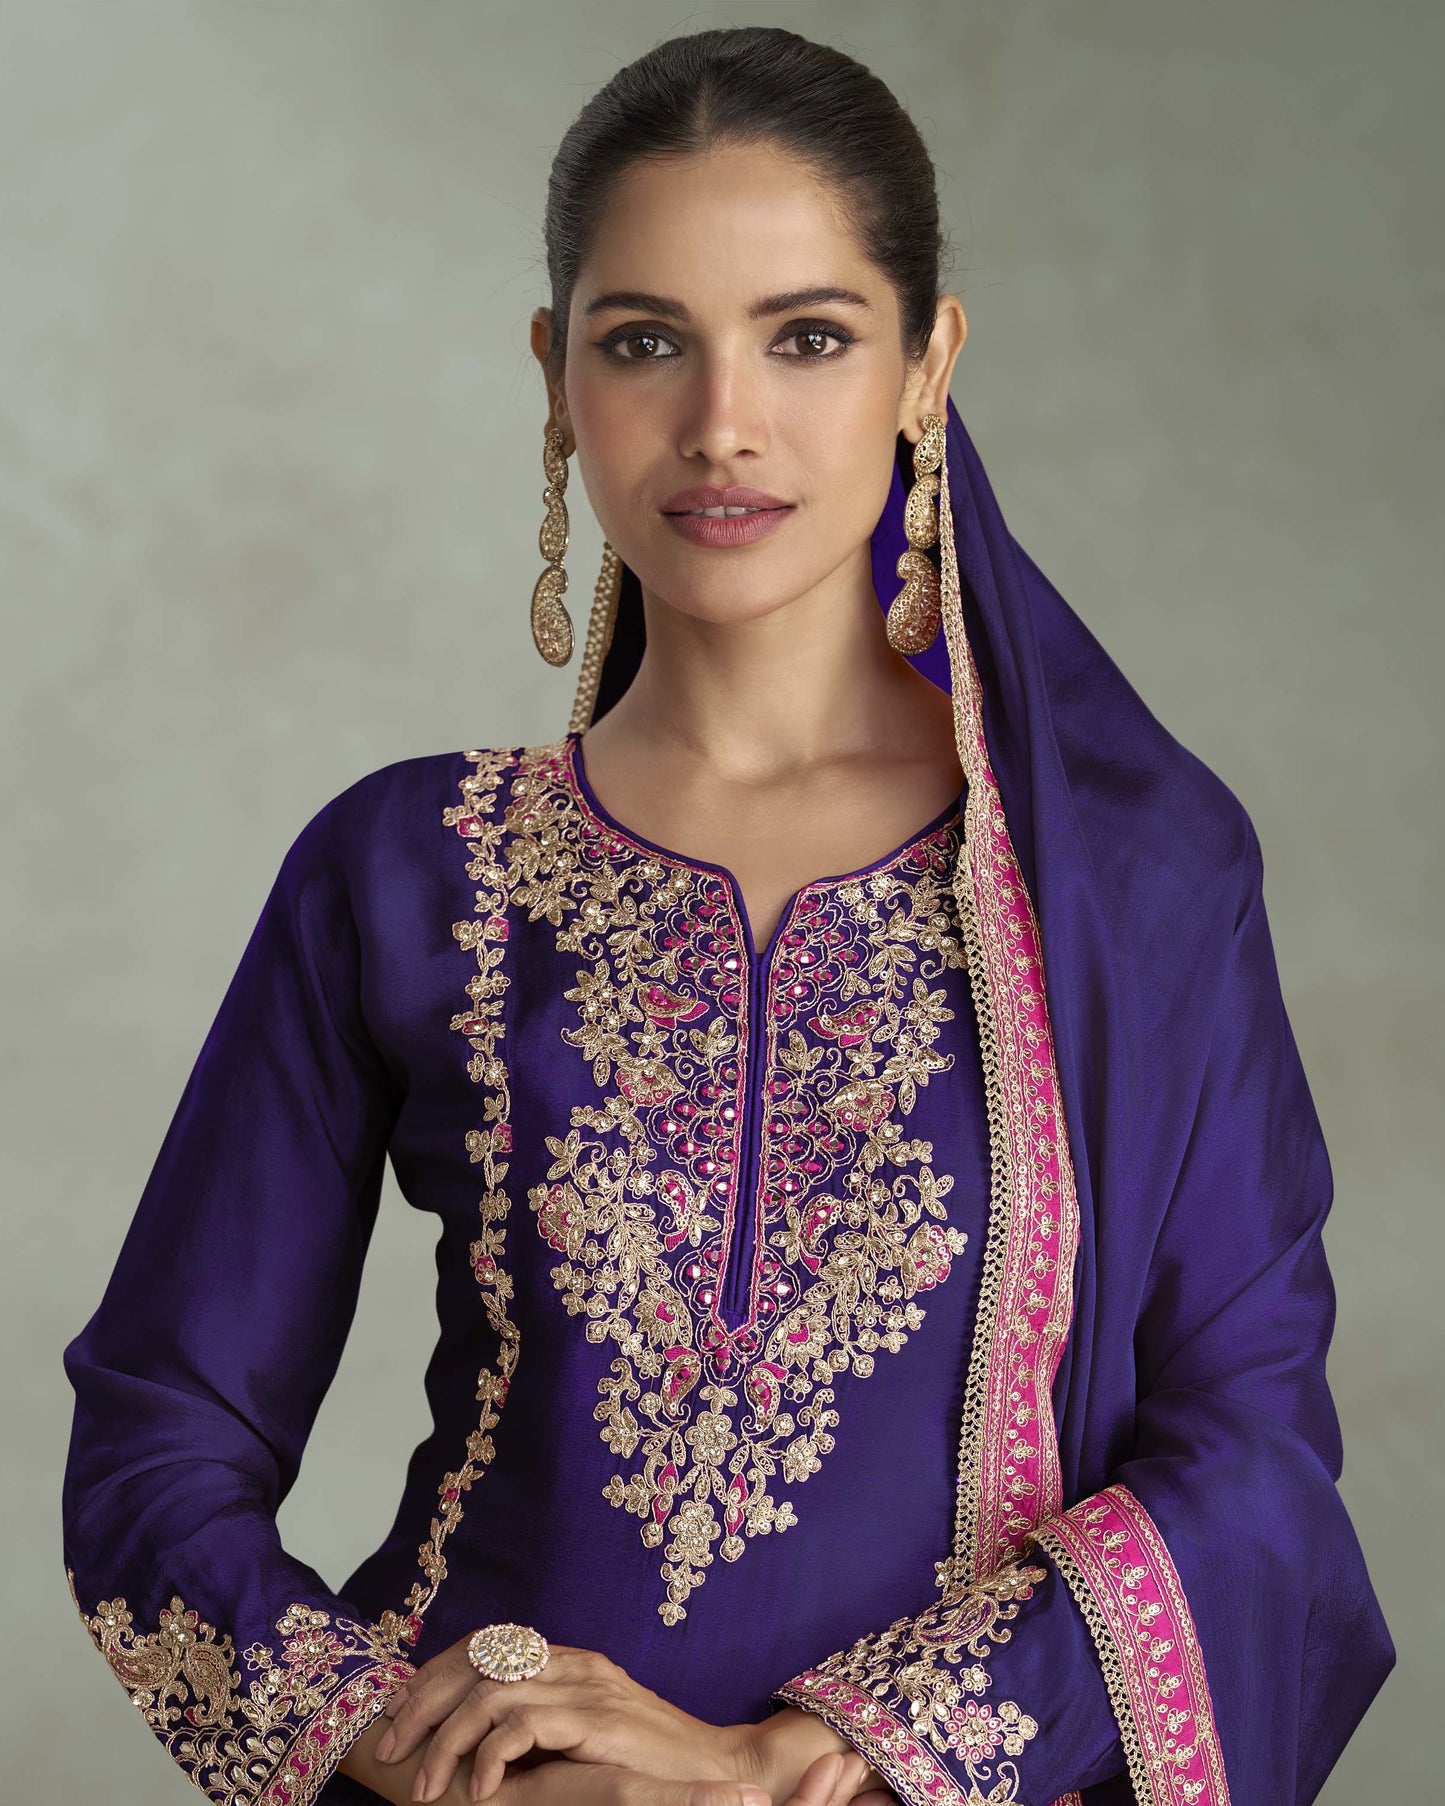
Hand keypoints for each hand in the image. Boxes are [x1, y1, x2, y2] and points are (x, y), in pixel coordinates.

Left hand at [370, 1635, 884, 1805]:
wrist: (717, 1775)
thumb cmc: (648, 1764)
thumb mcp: (584, 1735)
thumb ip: (541, 1724)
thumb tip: (469, 1741)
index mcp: (565, 1659)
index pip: (480, 1646)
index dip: (432, 1677)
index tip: (397, 1719)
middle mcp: (571, 1661)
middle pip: (474, 1659)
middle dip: (422, 1704)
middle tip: (392, 1753)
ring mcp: (585, 1686)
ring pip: (489, 1692)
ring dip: (446, 1741)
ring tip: (427, 1789)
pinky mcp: (597, 1719)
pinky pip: (524, 1725)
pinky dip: (490, 1756)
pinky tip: (477, 1792)